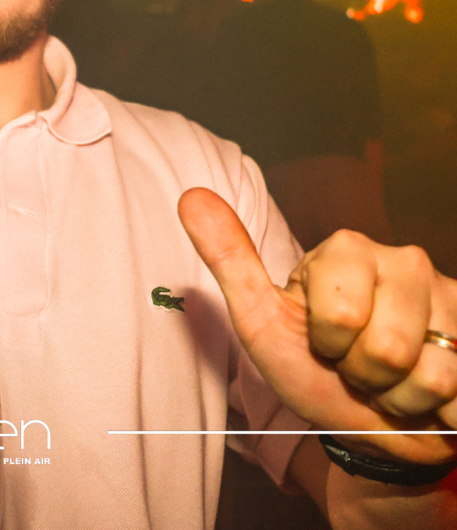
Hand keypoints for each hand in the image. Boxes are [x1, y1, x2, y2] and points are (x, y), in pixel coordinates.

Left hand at [179, 187, 456, 464]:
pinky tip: (431, 389)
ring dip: (403, 395)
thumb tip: (190, 196)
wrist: (371, 423)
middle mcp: (403, 260)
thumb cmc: (312, 366)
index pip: (340, 316)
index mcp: (345, 249)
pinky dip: (442, 409)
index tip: (322, 341)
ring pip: (431, 373)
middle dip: (365, 374)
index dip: (326, 345)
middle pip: (386, 348)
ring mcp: (451, 296)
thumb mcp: (260, 317)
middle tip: (357, 364)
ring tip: (391, 377)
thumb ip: (229, 258)